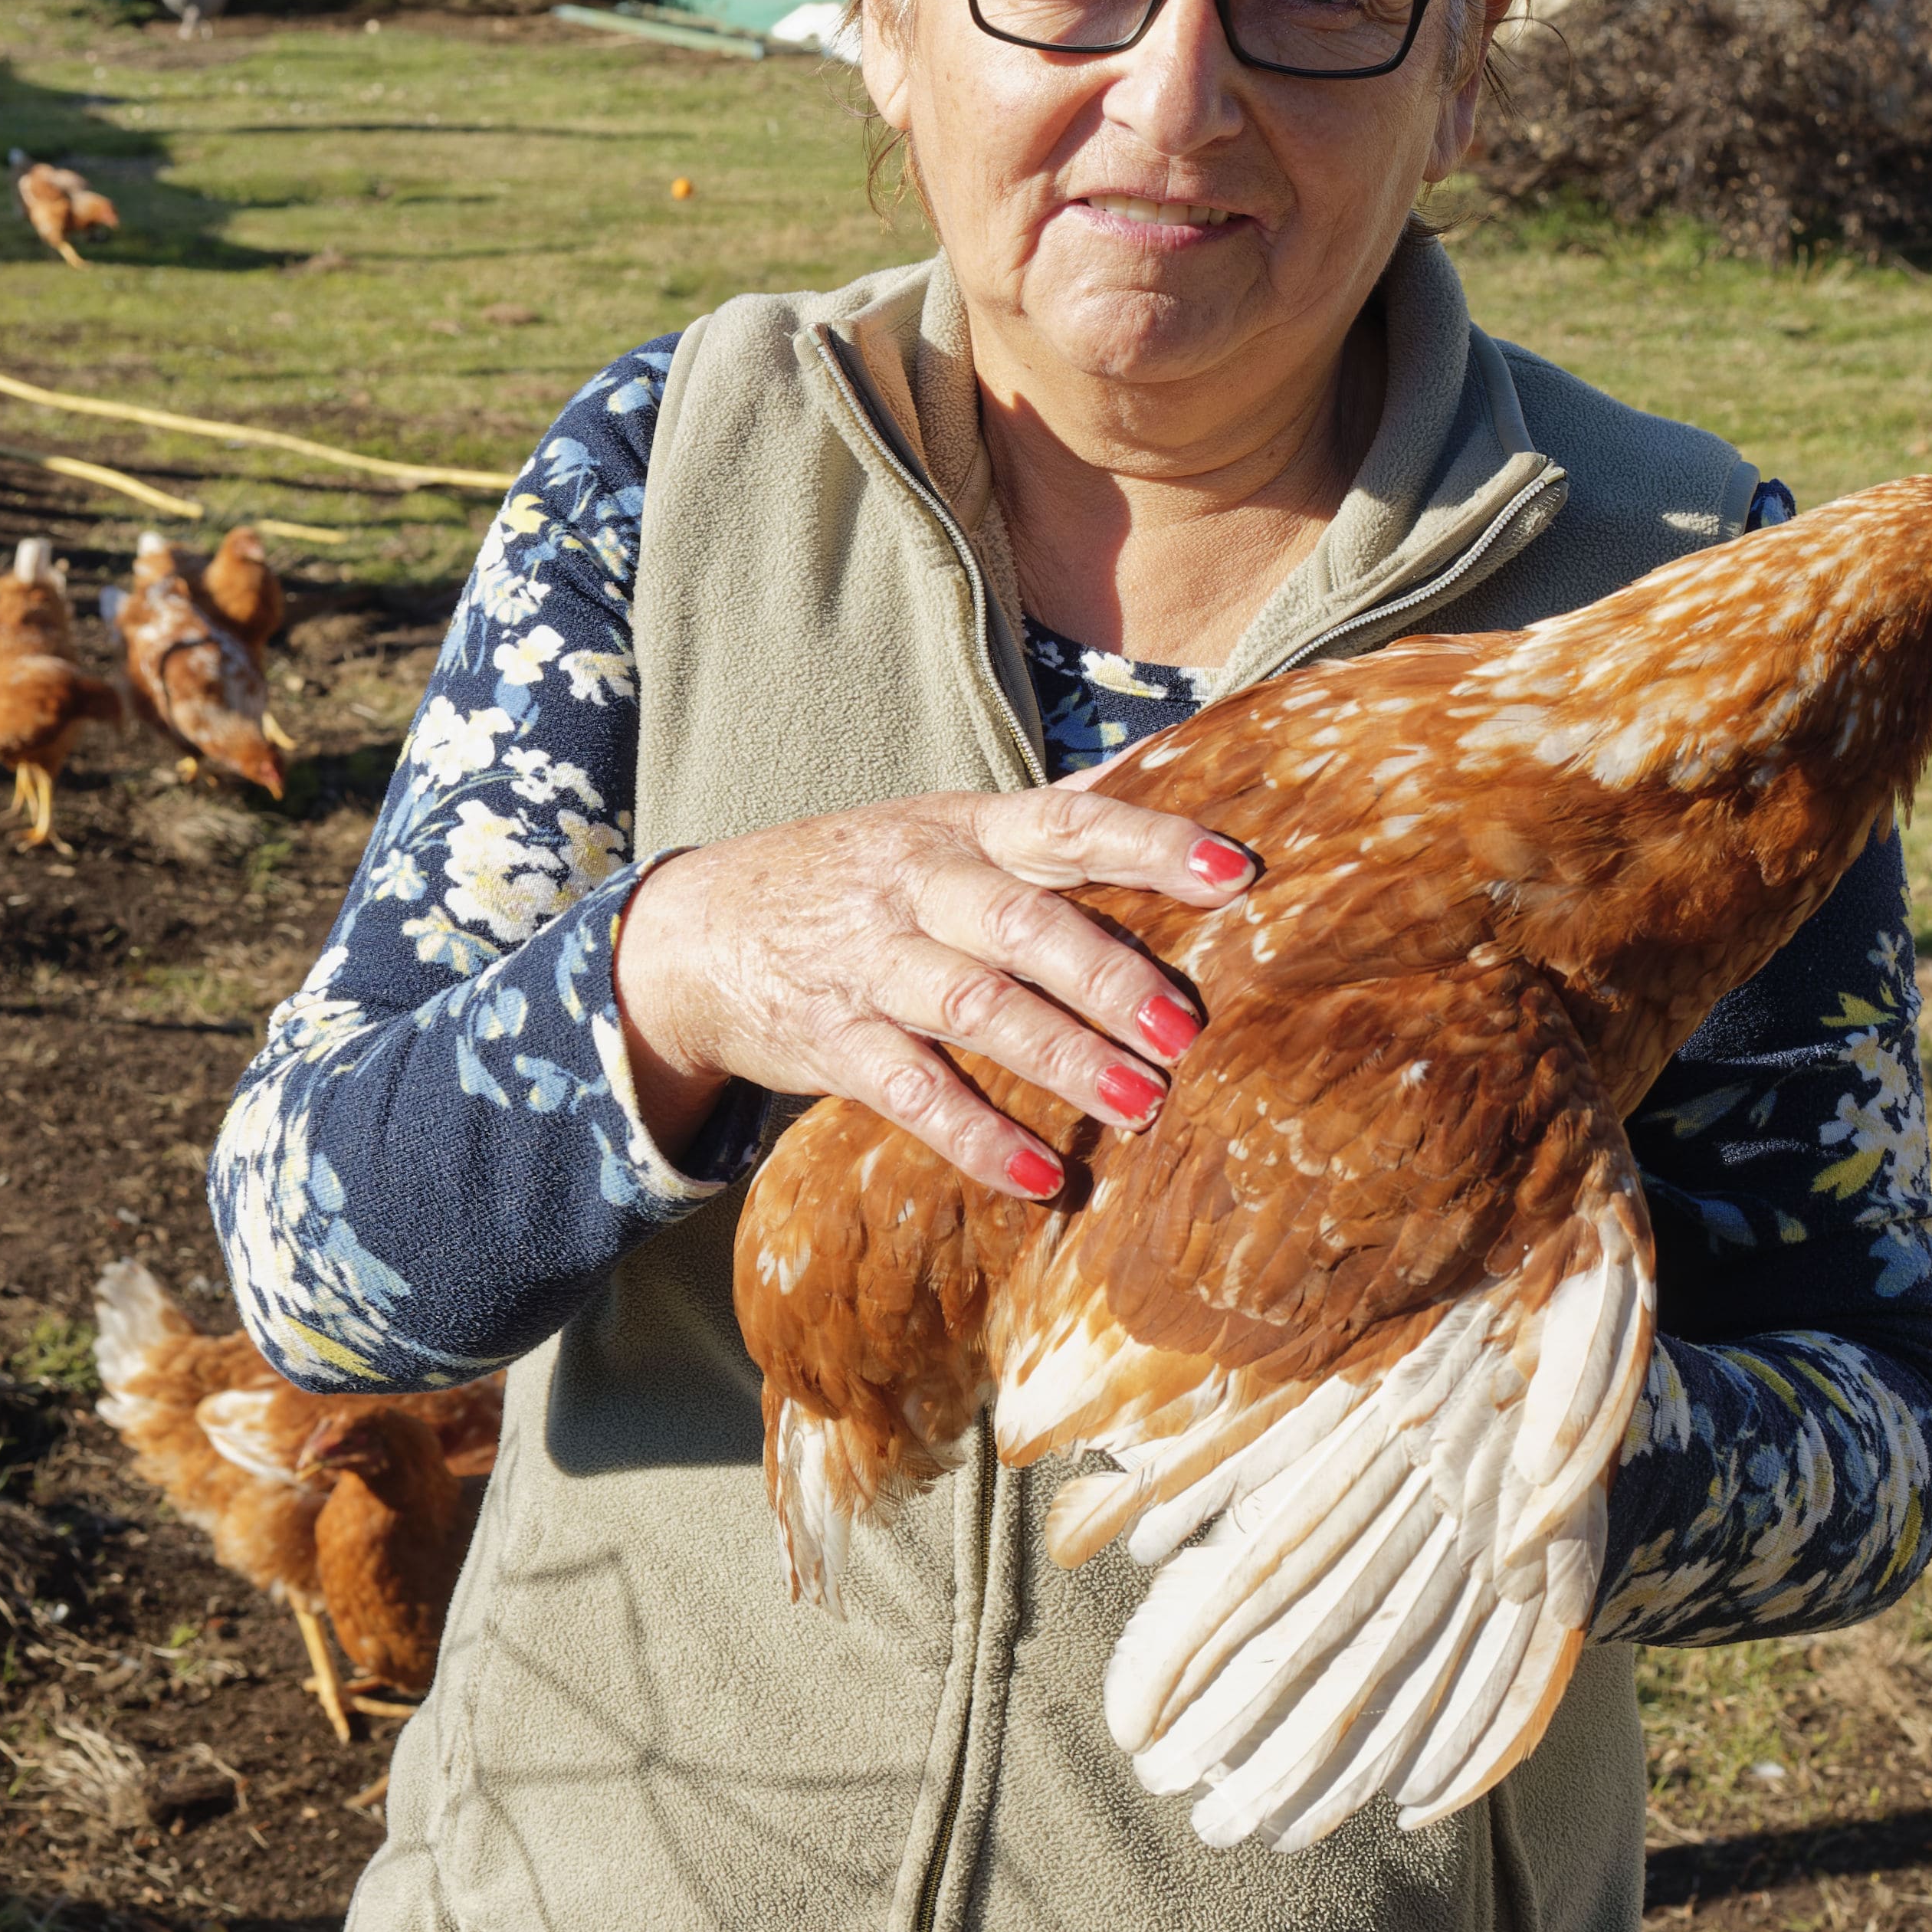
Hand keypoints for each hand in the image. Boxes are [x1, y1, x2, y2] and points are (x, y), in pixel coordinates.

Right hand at [612, 785, 1256, 1198]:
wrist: (695, 929)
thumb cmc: (857, 877)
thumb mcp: (940, 827)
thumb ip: (1048, 818)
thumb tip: (1174, 757)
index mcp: (962, 829)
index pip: (1067, 823)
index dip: (1150, 842)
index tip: (1236, 873)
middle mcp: (919, 887)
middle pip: (1022, 923)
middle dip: (1109, 975)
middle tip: (1185, 1030)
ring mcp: (870, 963)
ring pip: (974, 1008)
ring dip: (1063, 1060)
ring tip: (1145, 1107)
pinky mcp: (832, 1040)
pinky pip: (910, 1091)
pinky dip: (975, 1134)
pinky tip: (1038, 1174)